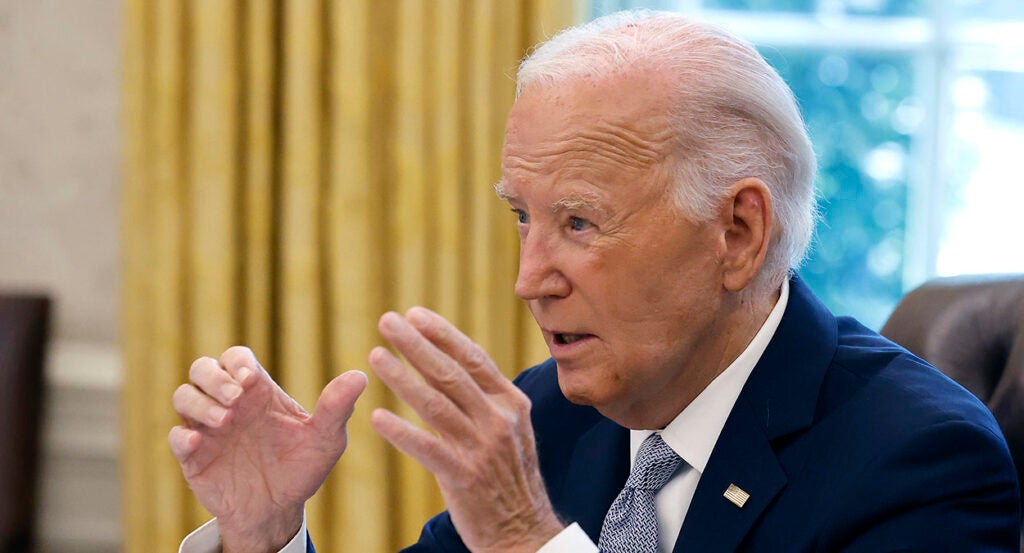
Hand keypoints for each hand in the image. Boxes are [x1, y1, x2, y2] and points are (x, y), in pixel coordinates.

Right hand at [168, 346, 366, 551]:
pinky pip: (175, 437)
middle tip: (236, 397)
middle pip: (202, 368)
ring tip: (225, 421)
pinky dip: (181, 436)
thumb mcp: (325, 440)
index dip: (237, 362)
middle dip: (214, 377)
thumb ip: (337, 408)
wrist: (279, 510)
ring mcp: (208, 428)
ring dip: (199, 402)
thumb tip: (360, 375)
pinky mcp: (194, 456)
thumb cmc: (302, 468)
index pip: (236, 358)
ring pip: (183, 396)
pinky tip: (197, 441)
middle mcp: (229, 404)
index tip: (250, 379)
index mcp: (258, 392)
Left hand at [370, 308, 563, 552]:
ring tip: (376, 356)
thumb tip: (446, 361)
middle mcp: (499, 420)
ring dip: (403, 378)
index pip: (473, 358)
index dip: (442, 334)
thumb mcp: (508, 428)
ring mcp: (483, 448)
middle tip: (388, 321)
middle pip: (451, 373)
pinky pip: (427, 448)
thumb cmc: (509, 476)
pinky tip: (378, 418)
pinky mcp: (464, 477)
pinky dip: (401, 432)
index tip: (414, 314)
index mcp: (511, 403)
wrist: (524, 531)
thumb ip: (482, 396)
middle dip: (417, 344)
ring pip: (436, 404)